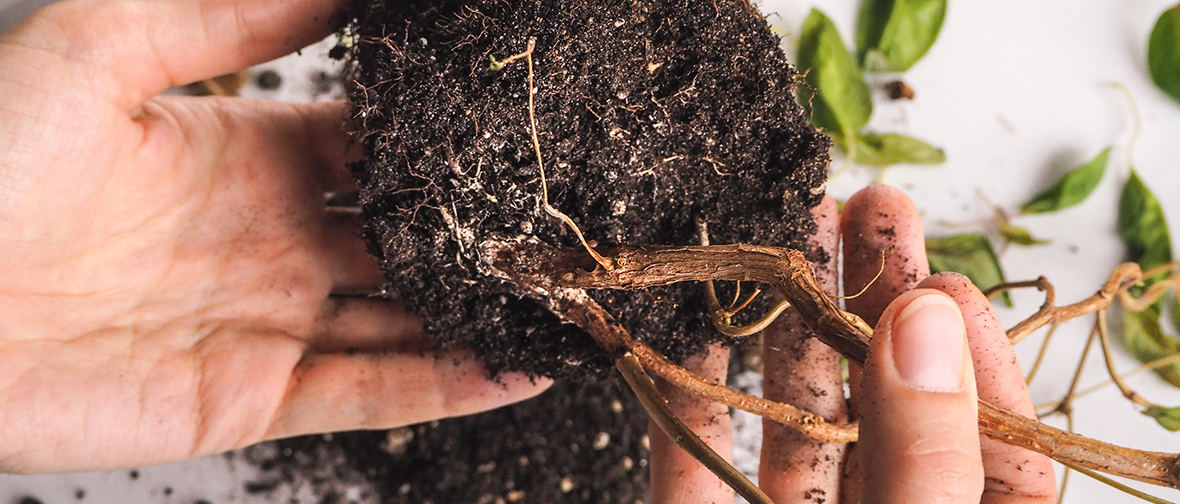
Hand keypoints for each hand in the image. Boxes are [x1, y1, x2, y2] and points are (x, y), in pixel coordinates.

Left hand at [0, 0, 548, 472]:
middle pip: (403, 239)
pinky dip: (450, 385)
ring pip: (405, 320)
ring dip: (485, 313)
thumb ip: (235, 13)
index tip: (517, 128)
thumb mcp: (105, 46)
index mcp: (243, 156)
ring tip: (570, 302)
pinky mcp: (249, 401)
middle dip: (480, 235)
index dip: (443, 143)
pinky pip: (372, 392)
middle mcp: (268, 243)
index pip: (371, 148)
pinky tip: (521, 366)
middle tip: (565, 225)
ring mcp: (265, 325)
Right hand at [649, 185, 1058, 502]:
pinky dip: (683, 399)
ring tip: (778, 235)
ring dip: (778, 330)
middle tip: (865, 209)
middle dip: (869, 304)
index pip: (991, 446)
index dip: (972, 356)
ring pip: (787, 423)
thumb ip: (926, 454)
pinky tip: (683, 329)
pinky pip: (693, 467)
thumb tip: (926, 322)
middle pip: (880, 407)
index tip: (942, 280)